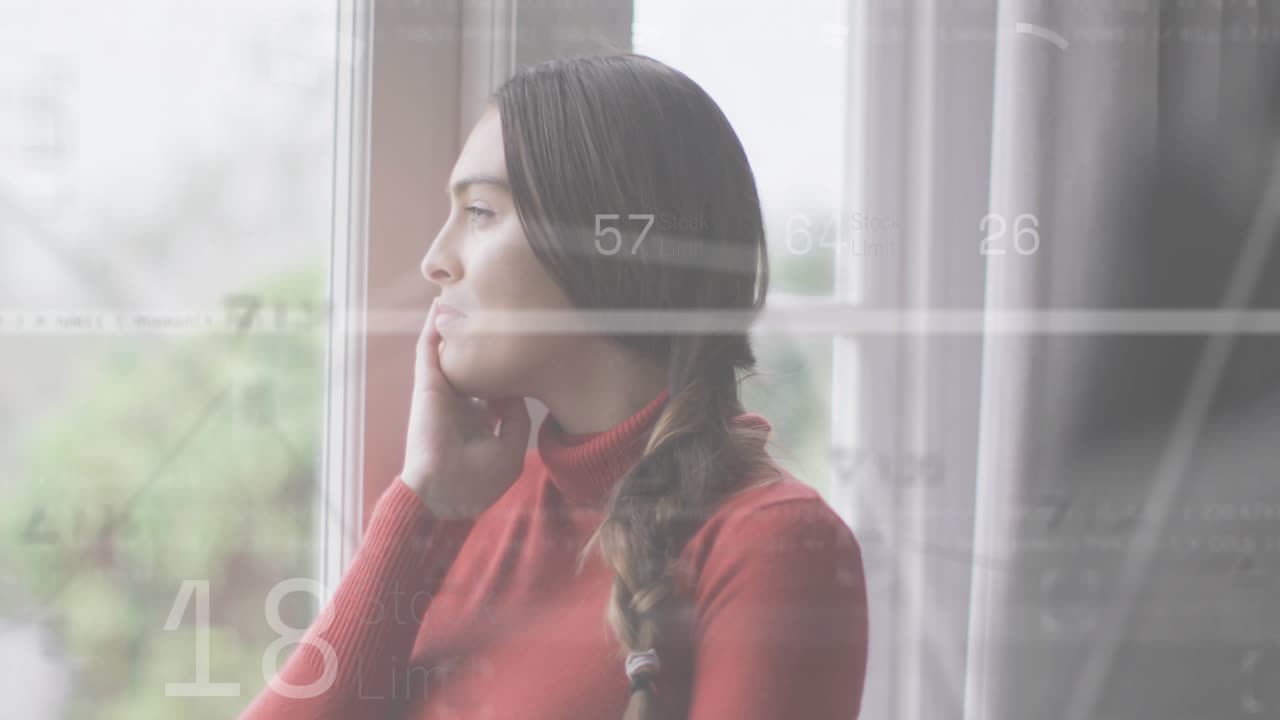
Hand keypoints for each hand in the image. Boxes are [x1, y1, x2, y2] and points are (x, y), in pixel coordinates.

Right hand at [400, 297, 530, 518]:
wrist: (443, 490)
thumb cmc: (476, 479)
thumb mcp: (510, 451)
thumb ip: (517, 419)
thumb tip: (518, 393)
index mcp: (478, 419)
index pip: (494, 385)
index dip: (508, 368)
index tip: (529, 347)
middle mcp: (460, 402)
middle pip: (474, 364)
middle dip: (483, 343)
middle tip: (500, 314)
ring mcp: (442, 392)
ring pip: (451, 353)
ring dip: (456, 328)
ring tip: (466, 298)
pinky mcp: (427, 385)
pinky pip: (428, 351)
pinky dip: (432, 329)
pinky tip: (438, 307)